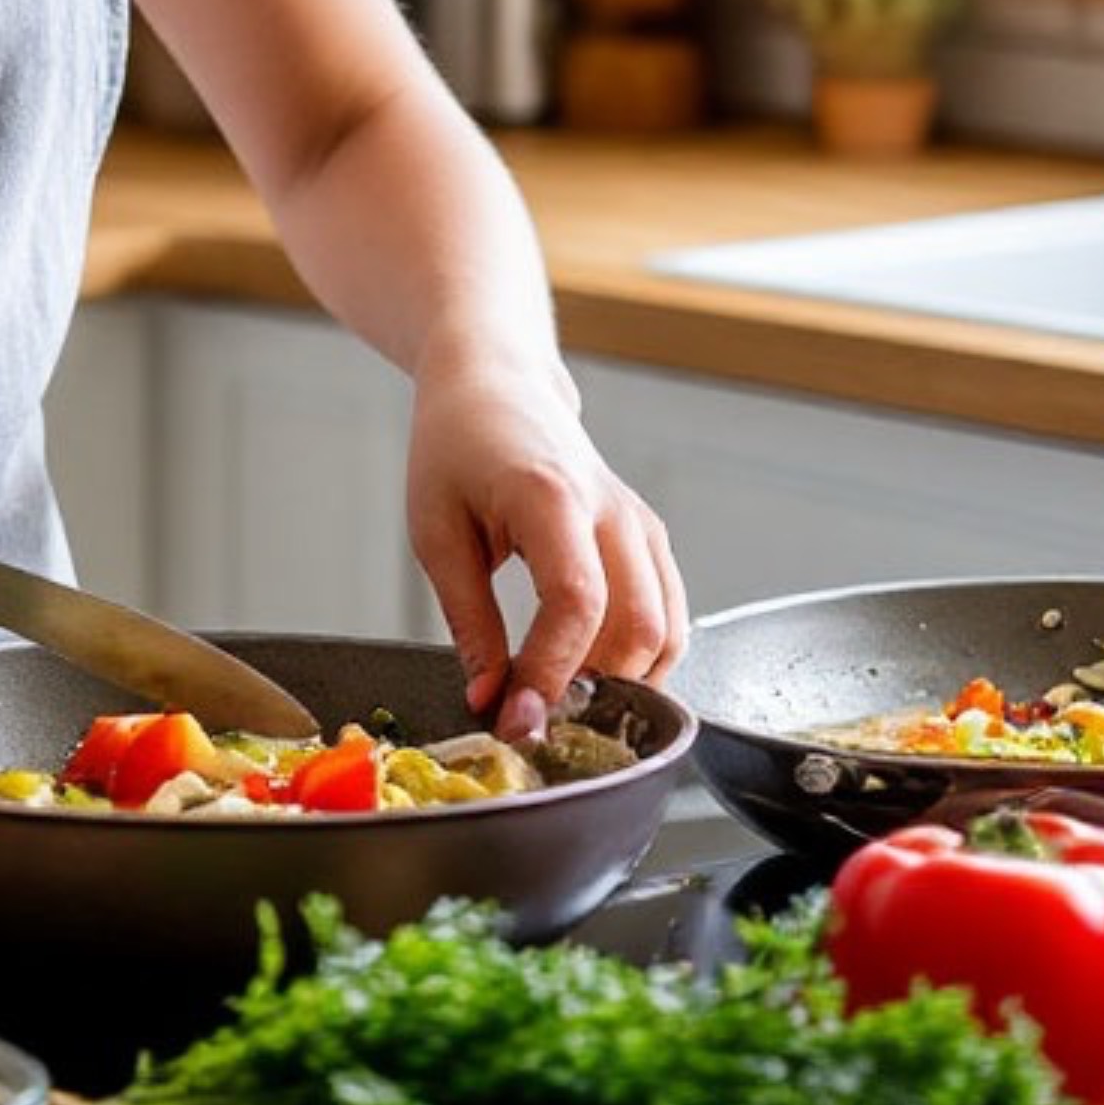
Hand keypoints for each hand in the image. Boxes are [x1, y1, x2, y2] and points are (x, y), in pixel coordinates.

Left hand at [404, 349, 684, 743]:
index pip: (577, 601)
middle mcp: (613, 509)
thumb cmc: (457, 446)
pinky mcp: (649, 539)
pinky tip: (591, 672)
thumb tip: (490, 699)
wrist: (496, 386)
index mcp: (551, 496)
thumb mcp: (436, 531)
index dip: (552, 671)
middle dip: (591, 690)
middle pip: (639, 626)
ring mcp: (640, 523)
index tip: (518, 718)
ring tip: (559, 698)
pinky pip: (668, 615)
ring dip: (621, 682)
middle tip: (536, 717)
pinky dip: (640, 659)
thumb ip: (468, 620)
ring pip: (667, 630)